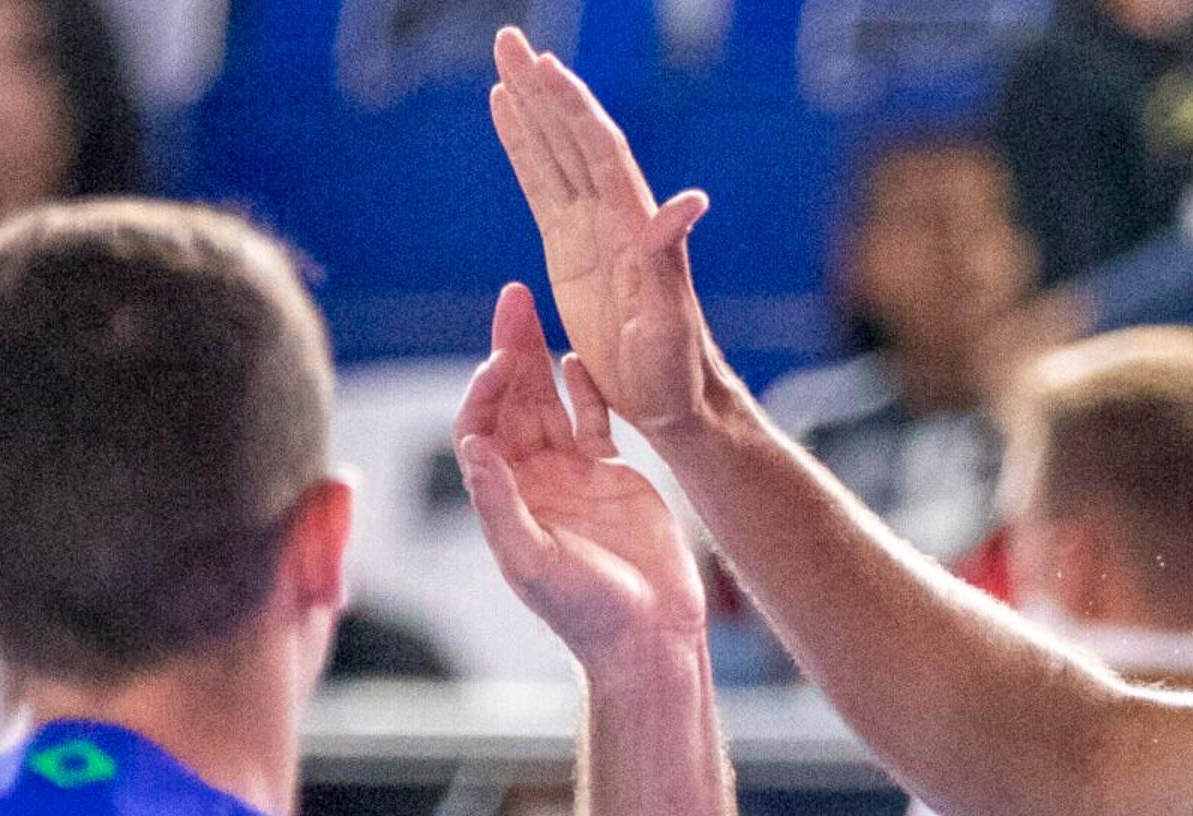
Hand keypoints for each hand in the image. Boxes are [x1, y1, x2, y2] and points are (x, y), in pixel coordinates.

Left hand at [456, 283, 708, 660]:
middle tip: (514, 297)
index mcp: (505, 499)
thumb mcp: (534, 561)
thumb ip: (500, 503)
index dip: (486, 390)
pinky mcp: (614, 476)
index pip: (481, 427)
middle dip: (511, 350)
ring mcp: (573, 476)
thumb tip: (472, 445)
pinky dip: (589, 389)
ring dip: (542, 358)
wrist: (649, 638)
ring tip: (541, 307)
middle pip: (512, 402)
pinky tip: (583, 357)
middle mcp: (533, 481)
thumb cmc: (587, 612)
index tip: (502, 358)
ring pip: (550, 402)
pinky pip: (594, 420)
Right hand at [486, 27, 720, 435]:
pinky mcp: (569, 248)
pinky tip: (504, 113)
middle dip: (540, 88)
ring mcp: (589, 228)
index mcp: (633, 225)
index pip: (598, 151)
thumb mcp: (672, 318)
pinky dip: (522, 146)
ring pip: (553, 151)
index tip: (544, 66)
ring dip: (528, 105)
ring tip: (501, 60)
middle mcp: (613, 215)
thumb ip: (672, 258)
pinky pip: (540, 185)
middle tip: (508, 39)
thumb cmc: (677, 366)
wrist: (672, 399)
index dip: (572, 108)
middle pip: (571, 136)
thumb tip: (691, 201)